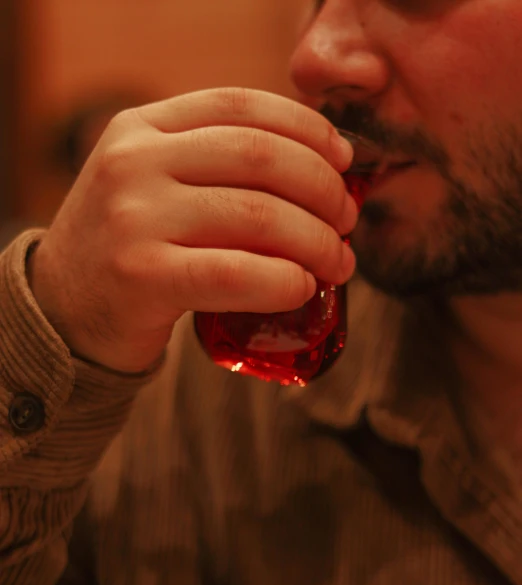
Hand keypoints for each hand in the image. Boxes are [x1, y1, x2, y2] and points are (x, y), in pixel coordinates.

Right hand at [28, 87, 356, 372]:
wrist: (64, 311)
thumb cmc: (129, 249)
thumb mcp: (154, 185)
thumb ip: (213, 167)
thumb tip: (320, 171)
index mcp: (143, 128)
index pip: (242, 106)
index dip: (307, 130)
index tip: (344, 161)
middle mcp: (134, 162)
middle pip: (261, 158)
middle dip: (323, 190)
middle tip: (347, 222)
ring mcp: (134, 217)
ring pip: (258, 216)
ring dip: (316, 242)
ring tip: (337, 263)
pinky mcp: (141, 276)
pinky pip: (235, 274)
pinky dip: (283, 281)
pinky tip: (302, 289)